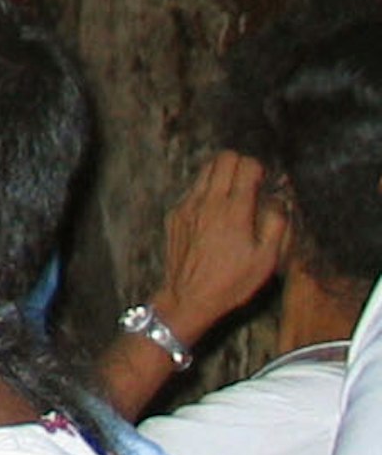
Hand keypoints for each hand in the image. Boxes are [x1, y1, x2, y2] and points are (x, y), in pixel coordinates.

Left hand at [155, 149, 290, 341]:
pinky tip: (214, 215)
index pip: (246, 165)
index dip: (260, 169)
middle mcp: (207, 201)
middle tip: (250, 184)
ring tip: (233, 197)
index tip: (264, 184)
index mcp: (234, 210)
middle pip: (223, 158)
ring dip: (222, 174)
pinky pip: (192, 190)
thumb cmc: (232, 282)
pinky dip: (206, 192)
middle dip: (240, 164)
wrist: (188, 296)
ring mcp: (187, 205)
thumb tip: (279, 198)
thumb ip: (276, 223)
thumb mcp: (266, 259)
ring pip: (205, 170)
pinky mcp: (174, 213)